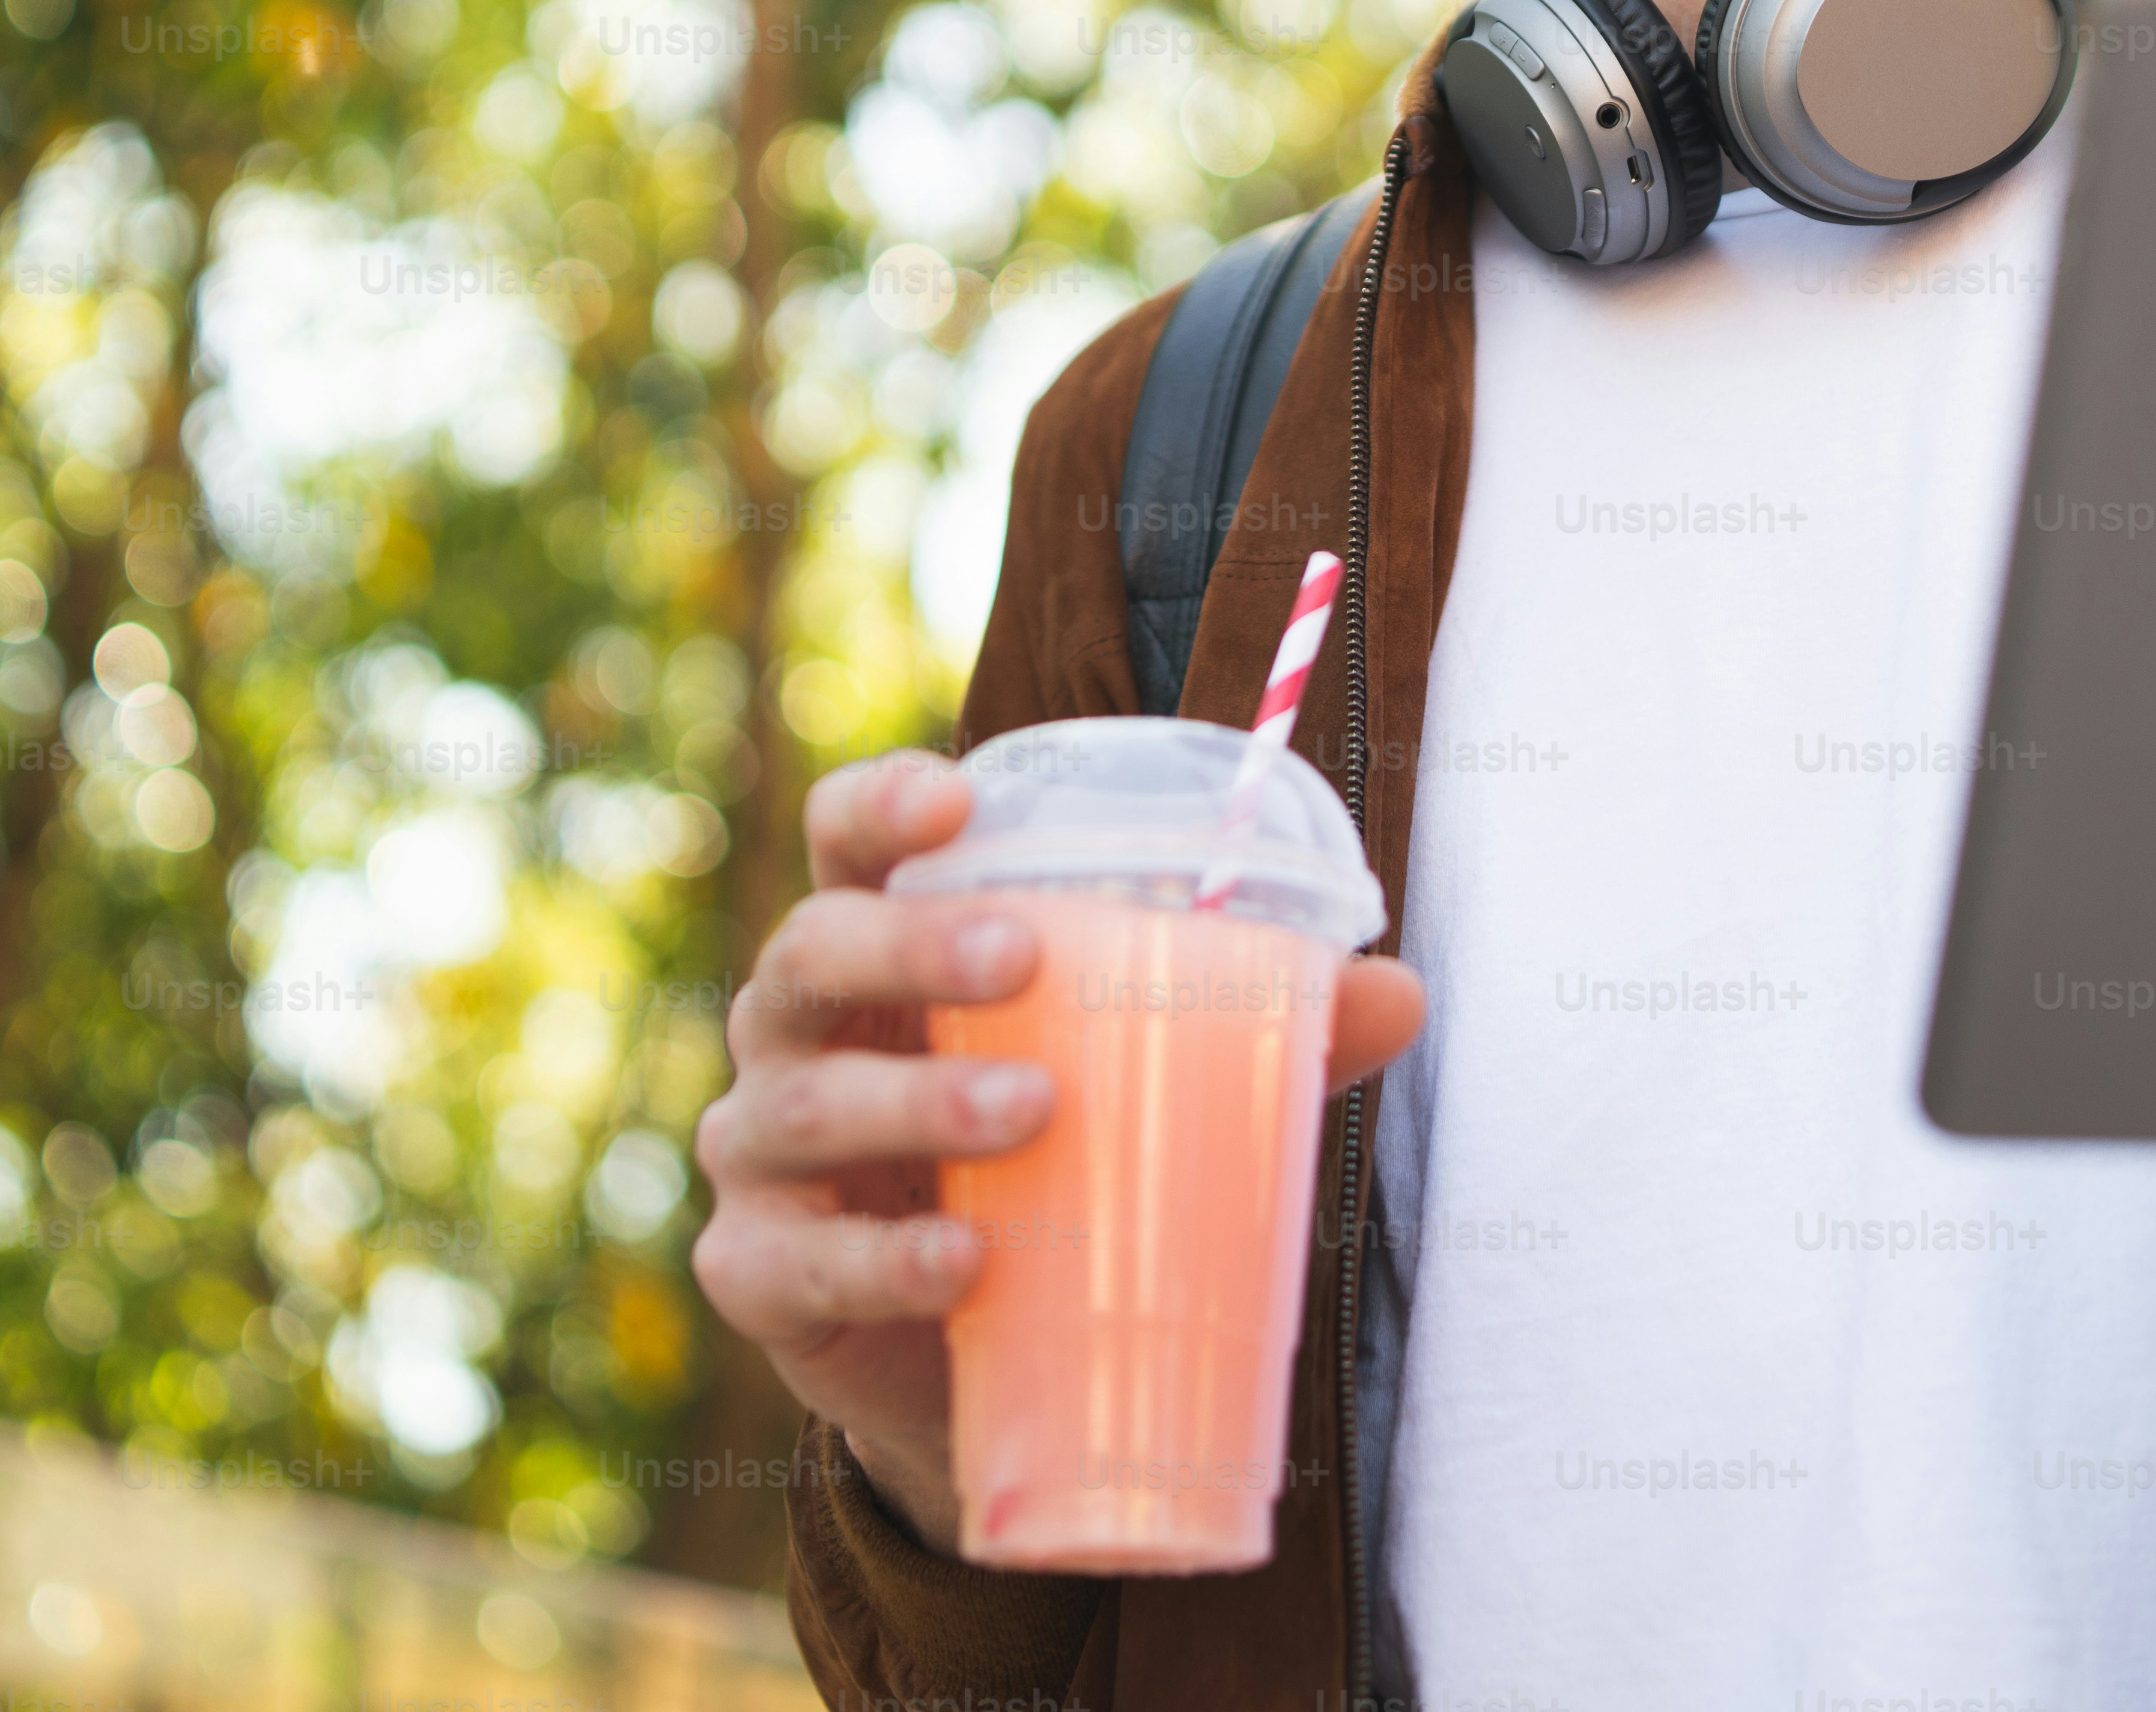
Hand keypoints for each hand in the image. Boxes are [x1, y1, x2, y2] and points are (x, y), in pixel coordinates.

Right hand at [687, 749, 1428, 1555]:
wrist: (959, 1354)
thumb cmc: (1042, 1161)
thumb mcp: (1136, 1081)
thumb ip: (1251, 1029)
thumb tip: (1398, 992)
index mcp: (879, 950)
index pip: (845, 842)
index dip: (880, 804)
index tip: (957, 801)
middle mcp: (798, 1030)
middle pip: (815, 950)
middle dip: (913, 944)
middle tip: (1023, 956)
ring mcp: (760, 1150)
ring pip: (808, 1104)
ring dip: (919, 1100)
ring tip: (1034, 1111)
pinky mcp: (757, 1272)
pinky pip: (798, 1259)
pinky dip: (882, 1261)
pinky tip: (964, 1263)